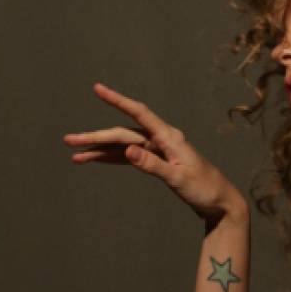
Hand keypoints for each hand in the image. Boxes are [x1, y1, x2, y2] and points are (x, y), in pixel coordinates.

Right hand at [63, 82, 242, 224]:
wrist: (221, 202)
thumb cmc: (205, 189)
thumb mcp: (178, 179)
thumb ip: (153, 165)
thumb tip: (127, 151)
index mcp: (170, 138)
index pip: (139, 113)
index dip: (118, 100)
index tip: (98, 89)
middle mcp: (162, 139)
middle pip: (123, 133)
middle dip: (95, 137)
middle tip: (69, 141)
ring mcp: (159, 150)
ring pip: (123, 146)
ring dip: (100, 150)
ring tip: (75, 155)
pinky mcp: (158, 162)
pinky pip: (129, 157)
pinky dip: (112, 159)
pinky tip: (95, 160)